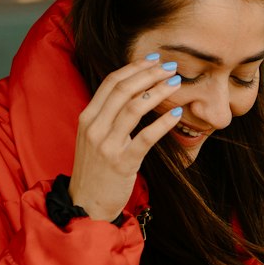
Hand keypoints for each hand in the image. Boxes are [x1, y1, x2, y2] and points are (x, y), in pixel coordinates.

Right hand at [69, 56, 184, 220]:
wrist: (87, 204)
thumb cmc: (95, 172)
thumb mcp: (94, 139)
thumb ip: (107, 118)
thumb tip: (131, 96)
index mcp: (87, 118)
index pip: (111, 82)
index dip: (133, 68)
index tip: (153, 60)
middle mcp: (95, 127)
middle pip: (124, 89)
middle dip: (149, 74)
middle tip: (170, 67)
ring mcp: (107, 144)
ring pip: (135, 107)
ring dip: (158, 91)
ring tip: (176, 83)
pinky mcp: (122, 162)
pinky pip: (146, 137)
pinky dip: (162, 122)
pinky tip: (176, 114)